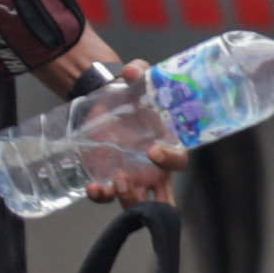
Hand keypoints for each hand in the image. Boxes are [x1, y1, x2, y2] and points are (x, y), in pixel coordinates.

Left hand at [72, 56, 188, 204]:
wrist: (106, 102)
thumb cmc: (132, 96)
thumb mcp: (139, 81)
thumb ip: (140, 72)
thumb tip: (132, 70)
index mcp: (167, 145)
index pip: (179, 161)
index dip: (171, 160)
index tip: (154, 151)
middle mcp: (153, 168)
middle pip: (164, 196)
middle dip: (155, 201)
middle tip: (132, 182)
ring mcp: (133, 176)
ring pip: (138, 202)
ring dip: (127, 199)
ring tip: (113, 183)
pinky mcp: (109, 177)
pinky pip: (109, 195)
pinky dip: (102, 196)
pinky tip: (94, 188)